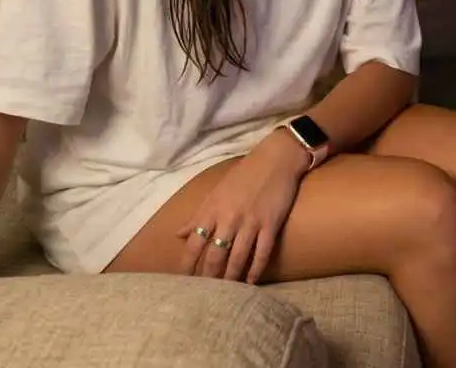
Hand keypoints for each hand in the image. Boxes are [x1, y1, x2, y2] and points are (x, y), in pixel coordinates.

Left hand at [176, 130, 310, 282]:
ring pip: (237, 257)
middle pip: (214, 255)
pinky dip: (256, 269)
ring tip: (227, 294)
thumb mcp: (215, 192)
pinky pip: (262, 252)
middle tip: (204, 296)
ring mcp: (250, 222)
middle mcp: (229, 218)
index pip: (194, 243)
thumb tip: (179, 234)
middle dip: (208, 277)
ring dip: (231, 277)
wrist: (276, 159)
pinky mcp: (270, 224)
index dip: (188, 265)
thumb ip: (197, 215)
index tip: (182, 282)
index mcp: (212, 210)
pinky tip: (251, 282)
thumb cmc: (243, 174)